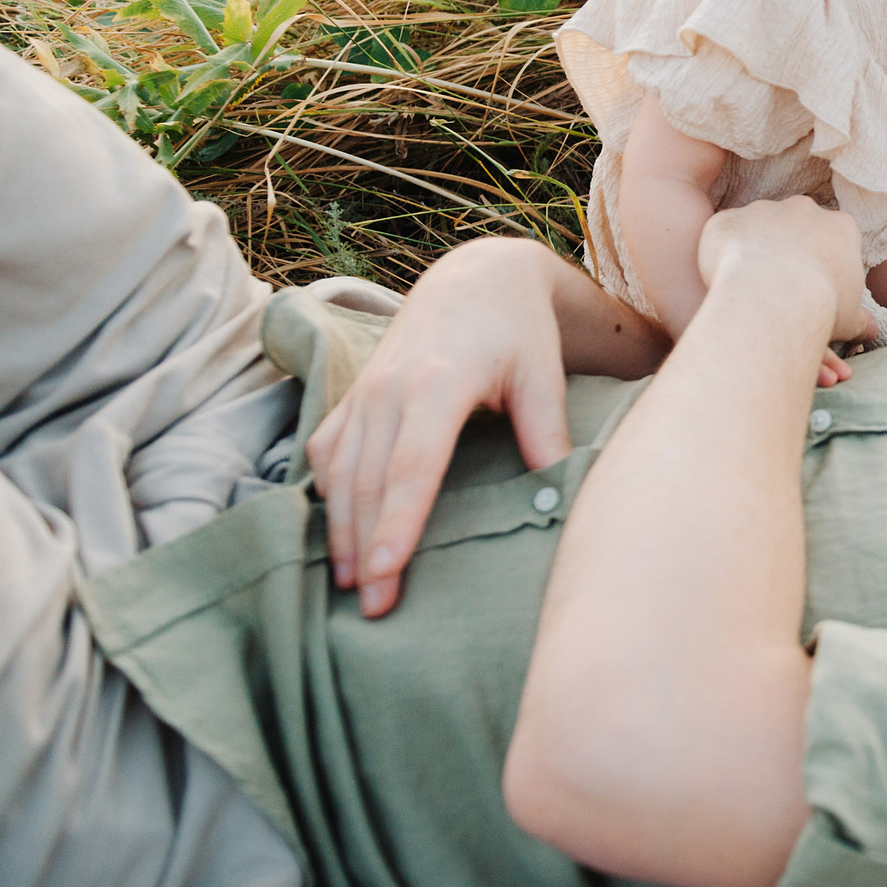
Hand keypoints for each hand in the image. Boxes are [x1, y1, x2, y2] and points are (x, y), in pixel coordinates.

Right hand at [309, 239, 573, 618]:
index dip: (398, 522)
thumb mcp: (542, 375)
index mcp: (438, 382)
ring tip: (350, 587)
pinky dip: (327, 496)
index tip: (387, 572)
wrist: (475, 277)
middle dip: (365, 548)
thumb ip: (546, 432)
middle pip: (368, 481)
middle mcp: (389, 388)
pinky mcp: (354, 396)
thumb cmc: (517, 330)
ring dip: (341, 531)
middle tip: (372, 610)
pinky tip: (336, 537)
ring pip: (340, 473)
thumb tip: (558, 492)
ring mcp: (364, 391)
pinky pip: (328, 452)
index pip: (412, 465)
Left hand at [698, 199, 872, 351]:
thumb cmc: (821, 309)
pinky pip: (724, 235)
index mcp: (841, 227)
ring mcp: (763, 210)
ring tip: (749, 287)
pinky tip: (723, 280)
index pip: (834, 239)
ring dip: (755, 250)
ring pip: (758, 228)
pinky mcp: (728, 220)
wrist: (773, 300)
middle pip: (796, 227)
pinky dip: (723, 253)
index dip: (824, 264)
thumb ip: (862, 321)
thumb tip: (871, 332)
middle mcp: (803, 210)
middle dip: (789, 251)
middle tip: (780, 287)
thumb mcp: (851, 320)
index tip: (816, 287)